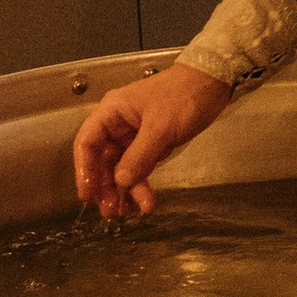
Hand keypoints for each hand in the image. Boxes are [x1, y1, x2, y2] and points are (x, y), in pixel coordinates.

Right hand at [73, 62, 232, 217]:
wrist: (213, 83)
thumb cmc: (183, 97)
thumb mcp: (161, 127)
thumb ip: (139, 155)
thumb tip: (121, 182)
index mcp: (112, 112)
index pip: (86, 142)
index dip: (83, 170)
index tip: (87, 195)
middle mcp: (118, 125)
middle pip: (102, 160)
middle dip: (105, 187)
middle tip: (110, 211)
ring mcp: (134, 136)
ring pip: (121, 168)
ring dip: (123, 191)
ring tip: (126, 213)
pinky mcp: (151, 144)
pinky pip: (139, 168)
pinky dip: (141, 185)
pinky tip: (146, 202)